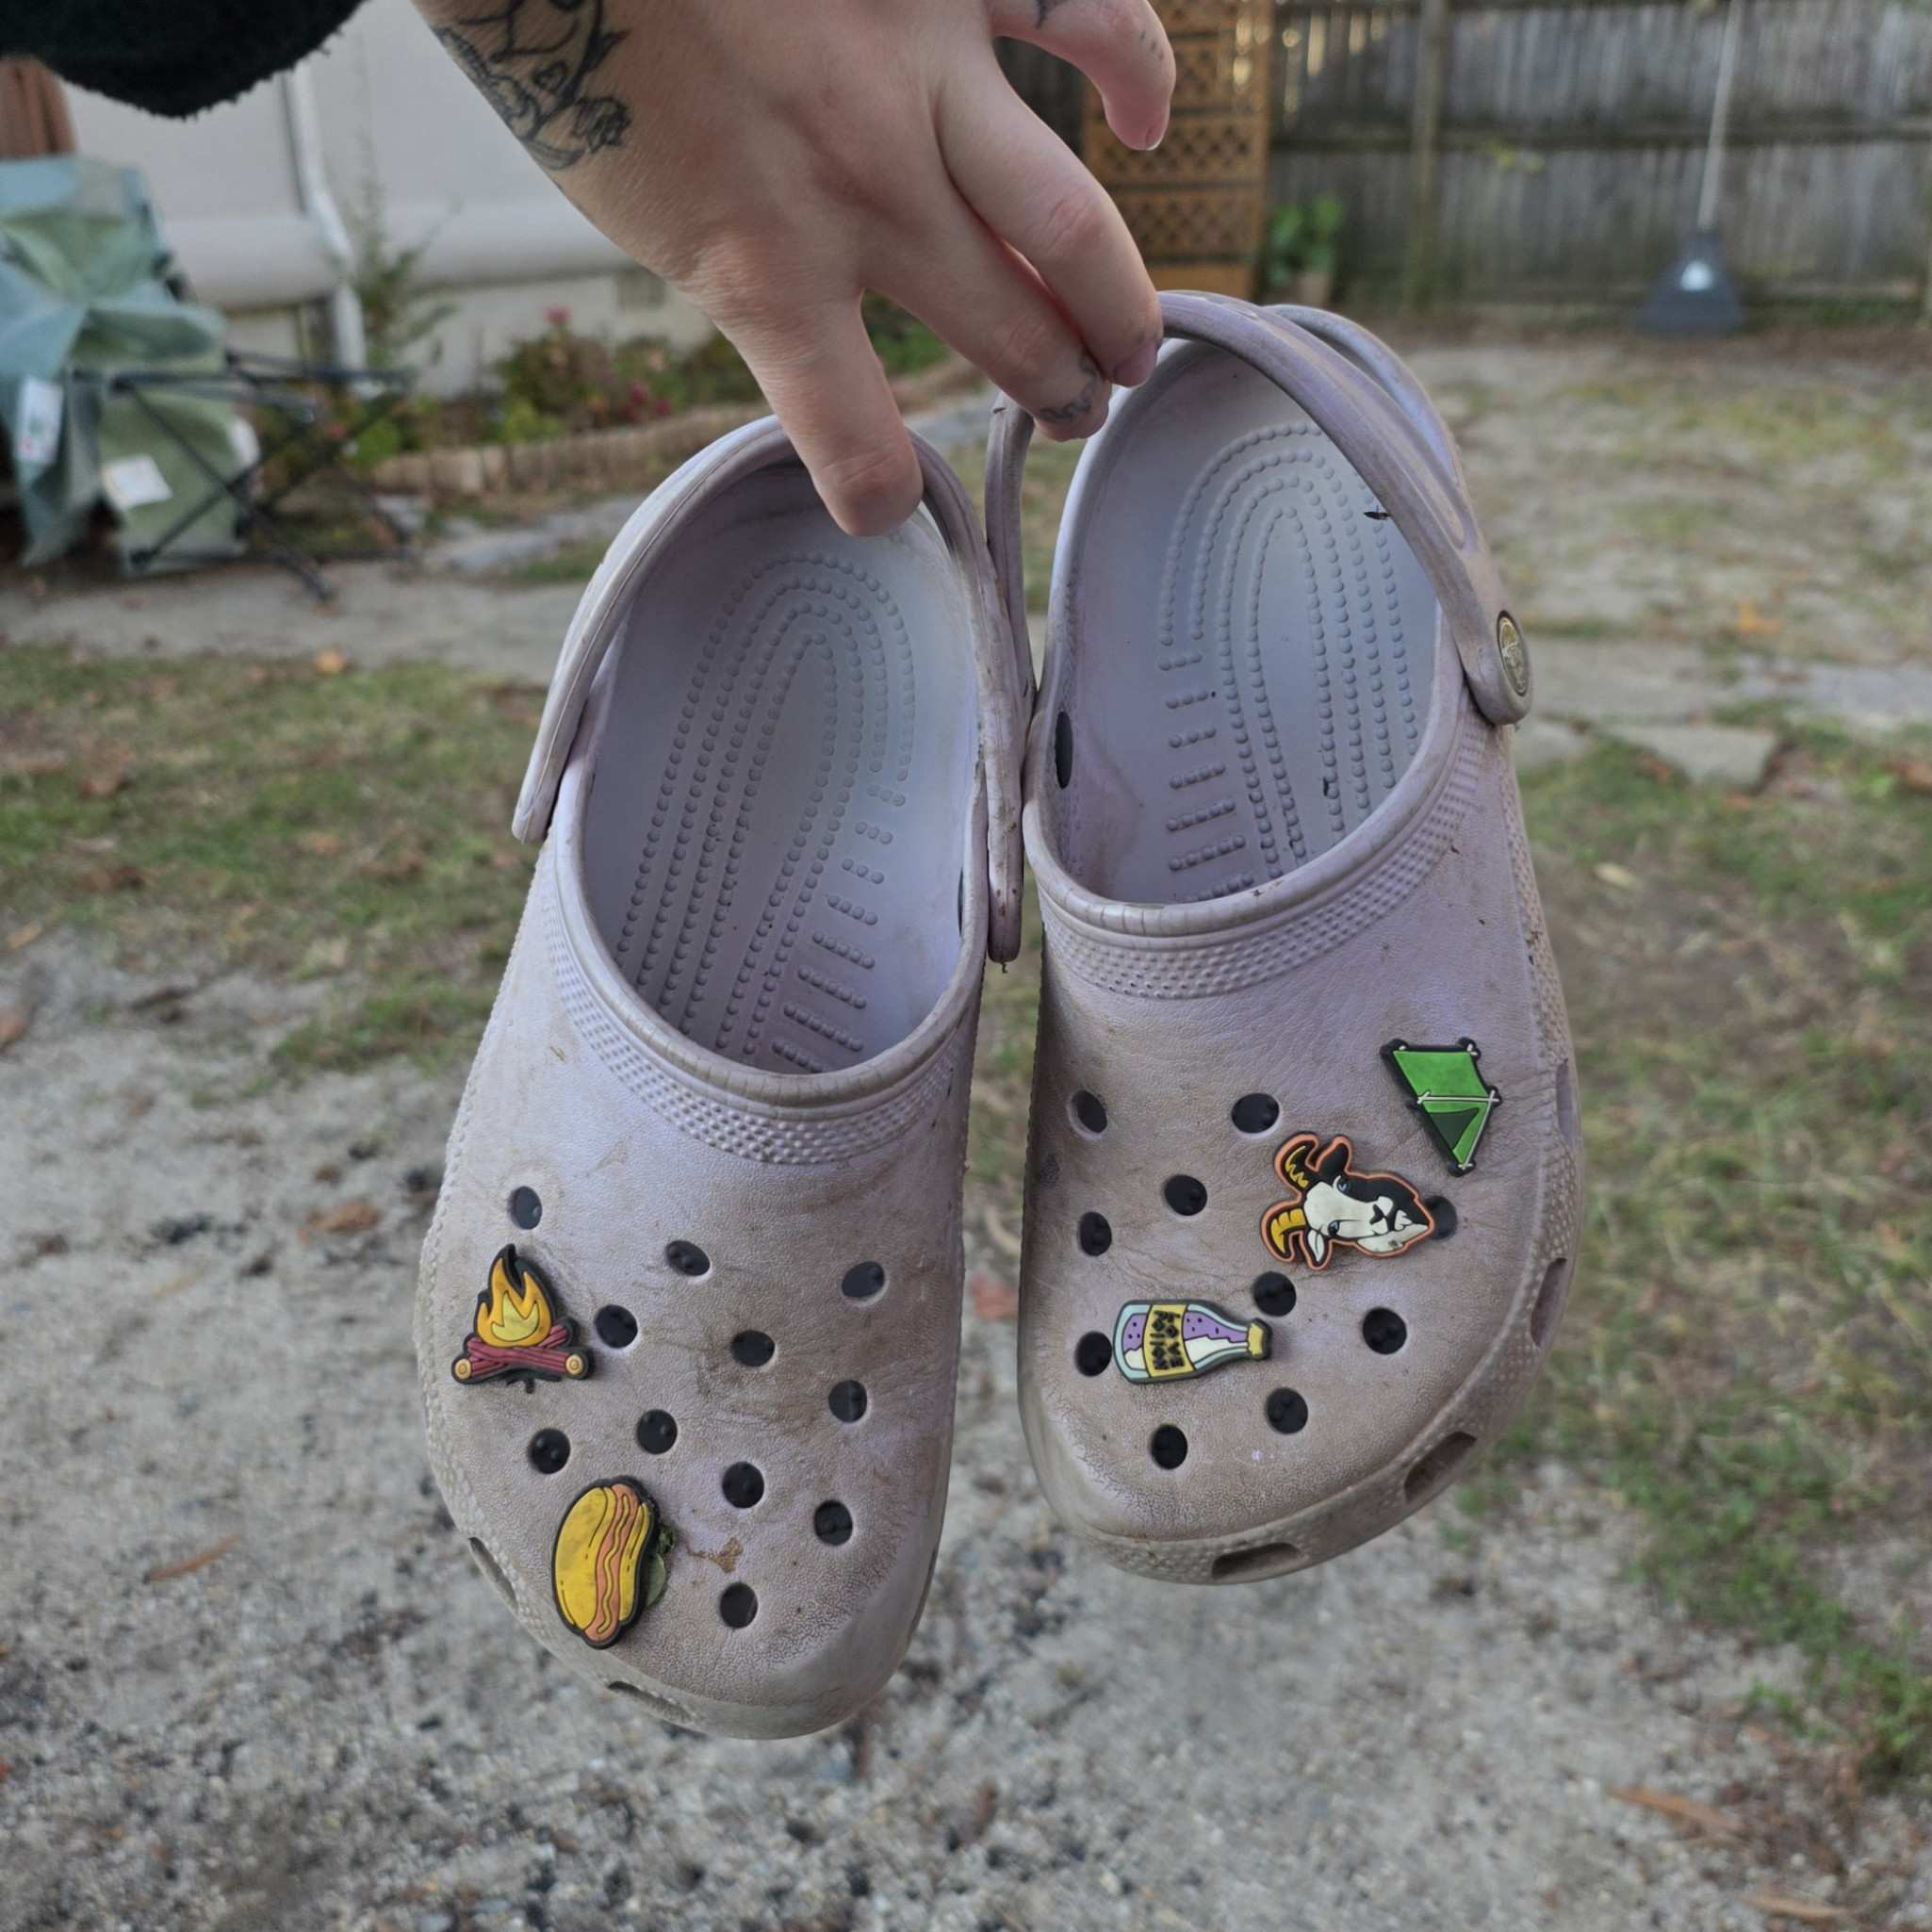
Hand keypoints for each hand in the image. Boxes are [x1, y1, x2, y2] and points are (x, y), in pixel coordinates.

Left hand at [414, 0, 1172, 532]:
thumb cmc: (581, 52)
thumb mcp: (647, 213)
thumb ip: (749, 275)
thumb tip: (815, 320)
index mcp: (766, 272)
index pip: (855, 440)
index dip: (877, 493)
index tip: (885, 503)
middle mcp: (864, 195)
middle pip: (1010, 338)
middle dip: (1061, 397)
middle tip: (1076, 412)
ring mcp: (920, 82)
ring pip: (1068, 226)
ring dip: (1118, 306)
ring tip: (1133, 347)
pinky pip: (1085, 17)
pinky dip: (1135, 73)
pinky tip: (1144, 124)